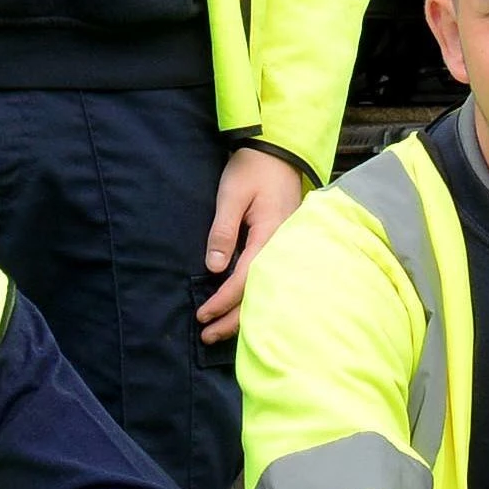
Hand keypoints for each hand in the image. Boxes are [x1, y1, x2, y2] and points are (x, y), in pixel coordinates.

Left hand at [197, 148, 301, 346]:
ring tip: (221, 332)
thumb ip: (223, 231)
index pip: (244, 280)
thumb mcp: (232, 196)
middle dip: (232, 319)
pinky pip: (270, 279)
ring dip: (243, 314)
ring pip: (266, 290)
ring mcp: (286, 247)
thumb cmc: (253, 169)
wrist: (279, 151)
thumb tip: (214, 268)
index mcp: (270, 236)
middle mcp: (282, 247)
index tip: (202, 315)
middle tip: (207, 336)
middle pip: (259, 294)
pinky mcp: (284, 245)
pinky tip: (242, 309)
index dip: (222, 301)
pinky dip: (254, 298)